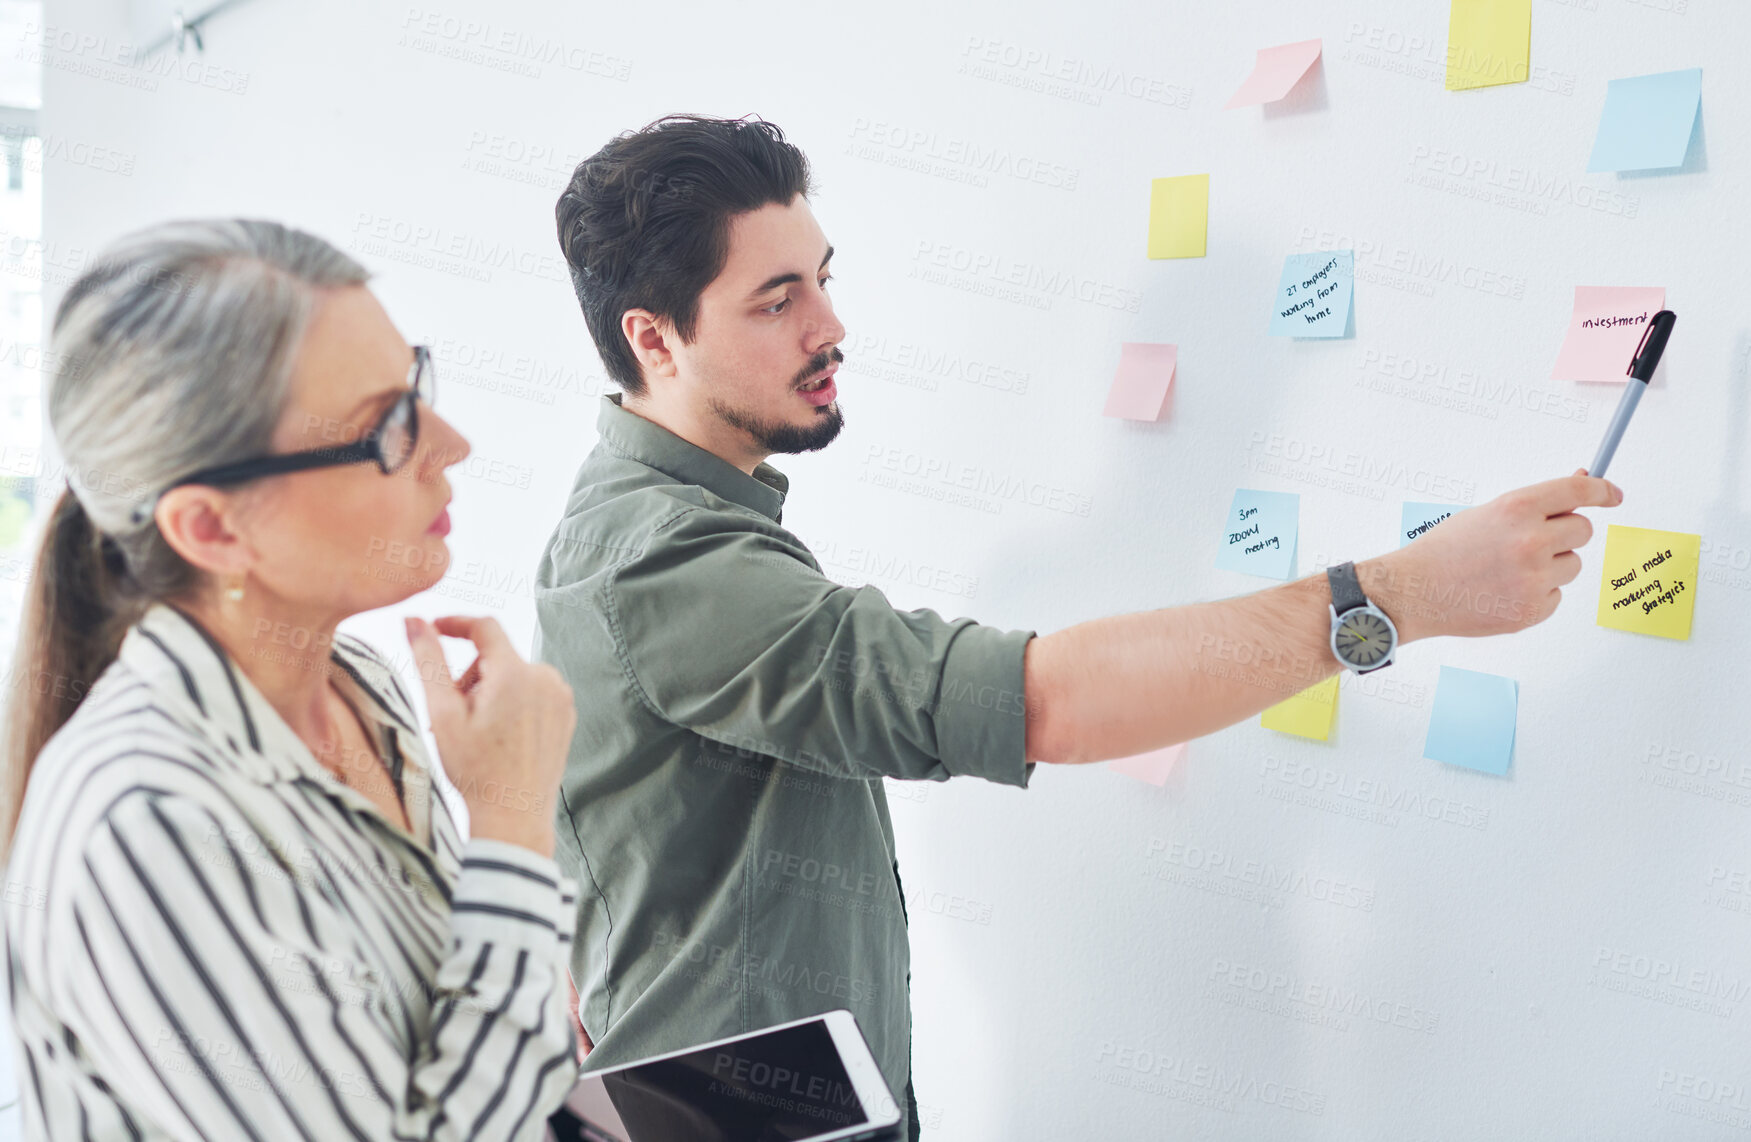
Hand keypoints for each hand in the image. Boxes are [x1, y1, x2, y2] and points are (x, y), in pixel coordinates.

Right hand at [405, 615, 575, 855]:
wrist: (513, 815)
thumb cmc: (474, 769)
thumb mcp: (442, 713)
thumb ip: (428, 660)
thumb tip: (414, 620)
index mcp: (516, 673)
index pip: (484, 627)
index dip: (455, 623)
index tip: (433, 628)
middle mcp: (546, 679)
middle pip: (496, 658)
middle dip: (469, 678)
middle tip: (453, 717)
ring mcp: (560, 697)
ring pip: (513, 676)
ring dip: (489, 693)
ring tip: (477, 732)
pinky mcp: (566, 714)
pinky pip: (532, 694)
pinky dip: (511, 704)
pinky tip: (500, 738)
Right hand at [1358, 468, 1621, 639]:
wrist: (1413, 591)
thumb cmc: (1444, 551)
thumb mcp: (1487, 514)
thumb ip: (1534, 506)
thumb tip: (1579, 488)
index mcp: (1517, 508)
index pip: (1578, 491)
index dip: (1601, 489)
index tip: (1612, 494)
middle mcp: (1530, 541)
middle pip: (1582, 531)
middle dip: (1564, 535)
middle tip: (1532, 542)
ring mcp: (1534, 579)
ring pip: (1572, 566)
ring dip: (1551, 566)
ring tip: (1509, 570)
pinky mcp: (1532, 611)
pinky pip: (1556, 596)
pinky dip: (1538, 594)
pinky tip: (1504, 591)